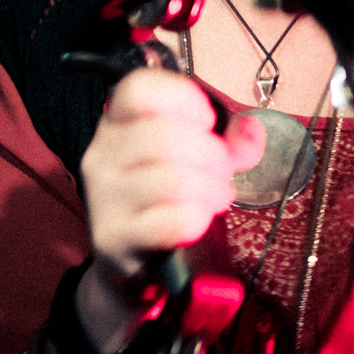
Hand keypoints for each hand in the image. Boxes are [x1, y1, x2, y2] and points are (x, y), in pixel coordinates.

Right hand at [75, 68, 265, 352]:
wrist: (134, 266)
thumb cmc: (166, 200)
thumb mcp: (198, 160)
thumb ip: (230, 141)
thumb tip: (251, 131)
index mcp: (117, 123)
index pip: (138, 88)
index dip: (183, 98)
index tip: (206, 122)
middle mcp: (101, 156)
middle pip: (167, 136)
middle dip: (213, 156)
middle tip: (222, 173)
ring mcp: (104, 199)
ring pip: (174, 179)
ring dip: (211, 189)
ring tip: (216, 197)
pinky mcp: (113, 239)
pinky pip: (173, 219)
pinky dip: (199, 219)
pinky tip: (200, 220)